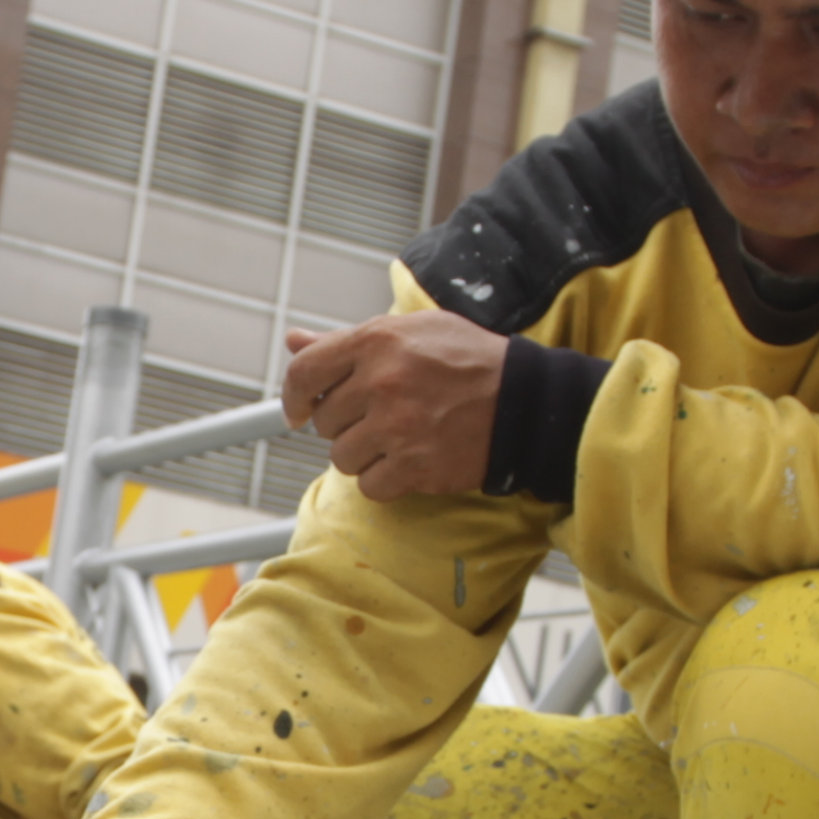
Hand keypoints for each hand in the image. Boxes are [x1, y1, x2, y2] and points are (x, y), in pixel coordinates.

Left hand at [280, 311, 505, 500]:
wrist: (525, 401)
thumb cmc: (467, 361)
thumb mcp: (410, 332)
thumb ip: (346, 340)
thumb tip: (293, 341)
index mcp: (376, 341)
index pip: (304, 372)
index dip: (294, 396)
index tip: (299, 411)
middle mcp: (381, 382)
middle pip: (325, 421)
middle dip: (347, 423)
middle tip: (383, 415)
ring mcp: (397, 426)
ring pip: (343, 457)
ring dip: (365, 454)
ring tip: (400, 437)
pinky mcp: (414, 466)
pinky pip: (370, 486)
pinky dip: (386, 480)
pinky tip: (411, 460)